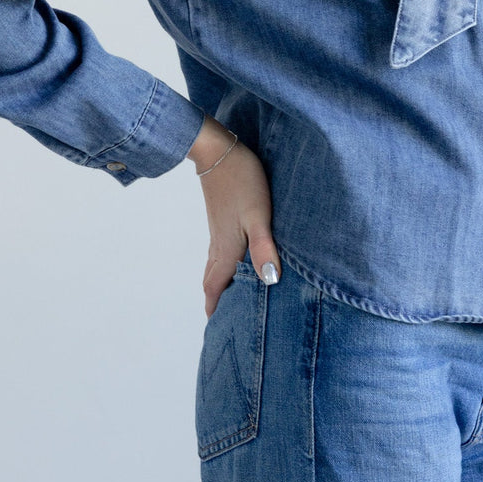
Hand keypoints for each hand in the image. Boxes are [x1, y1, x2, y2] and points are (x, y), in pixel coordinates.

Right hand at [187, 114, 281, 316]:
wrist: (218, 150)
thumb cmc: (241, 181)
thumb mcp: (258, 215)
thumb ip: (263, 248)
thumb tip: (270, 282)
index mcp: (226, 249)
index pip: (216, 287)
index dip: (216, 309)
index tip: (217, 331)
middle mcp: (218, 244)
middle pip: (212, 280)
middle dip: (216, 302)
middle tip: (221, 322)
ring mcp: (218, 231)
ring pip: (214, 266)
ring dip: (218, 284)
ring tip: (226, 299)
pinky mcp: (222, 219)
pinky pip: (218, 252)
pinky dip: (222, 266)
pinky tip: (233, 262)